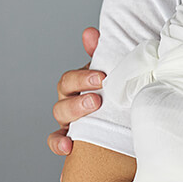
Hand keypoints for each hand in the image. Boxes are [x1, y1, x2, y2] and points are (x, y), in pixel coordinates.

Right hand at [48, 27, 104, 155]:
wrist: (124, 119)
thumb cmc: (114, 91)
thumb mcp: (110, 72)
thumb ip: (101, 53)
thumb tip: (90, 33)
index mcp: (77, 86)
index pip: (70, 80)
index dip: (82, 78)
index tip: (102, 78)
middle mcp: (69, 103)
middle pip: (62, 101)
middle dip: (78, 101)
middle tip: (96, 101)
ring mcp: (69, 123)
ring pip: (59, 120)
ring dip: (69, 122)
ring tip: (83, 125)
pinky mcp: (72, 141)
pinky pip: (58, 143)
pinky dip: (59, 145)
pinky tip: (68, 149)